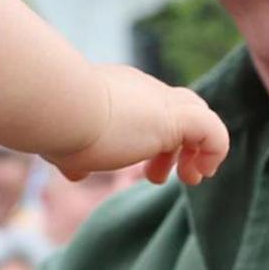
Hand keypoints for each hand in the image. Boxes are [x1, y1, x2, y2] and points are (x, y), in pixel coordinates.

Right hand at [51, 65, 229, 186]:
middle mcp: (142, 91)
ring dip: (199, 150)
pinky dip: (214, 151)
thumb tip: (76, 174)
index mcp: (118, 93)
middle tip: (160, 175)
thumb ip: (76, 158)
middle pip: (180, 106)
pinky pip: (212, 131)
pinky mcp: (174, 118)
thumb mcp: (65, 145)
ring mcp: (159, 101)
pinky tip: (200, 174)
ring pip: (200, 114)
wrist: (57, 107)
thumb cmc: (54, 126)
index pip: (150, 107)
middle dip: (178, 143)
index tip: (144, 169)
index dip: (154, 139)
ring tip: (191, 178)